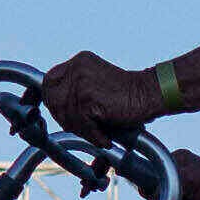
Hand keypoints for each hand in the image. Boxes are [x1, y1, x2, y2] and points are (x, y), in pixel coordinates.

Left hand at [39, 52, 170, 145]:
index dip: (52, 102)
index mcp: (78, 62)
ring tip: (100, 134)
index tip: (63, 117)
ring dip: (83, 131)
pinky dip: (93, 135)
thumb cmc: (126, 98)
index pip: (49, 82)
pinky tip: (106, 137)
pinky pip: (80, 124)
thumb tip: (56, 110)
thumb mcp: (95, 87)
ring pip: (66, 115)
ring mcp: (81, 81)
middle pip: (53, 100)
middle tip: (85, 129)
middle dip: (65, 119)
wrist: (150, 95)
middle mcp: (76, 67)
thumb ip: (75, 92)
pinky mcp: (88, 97)